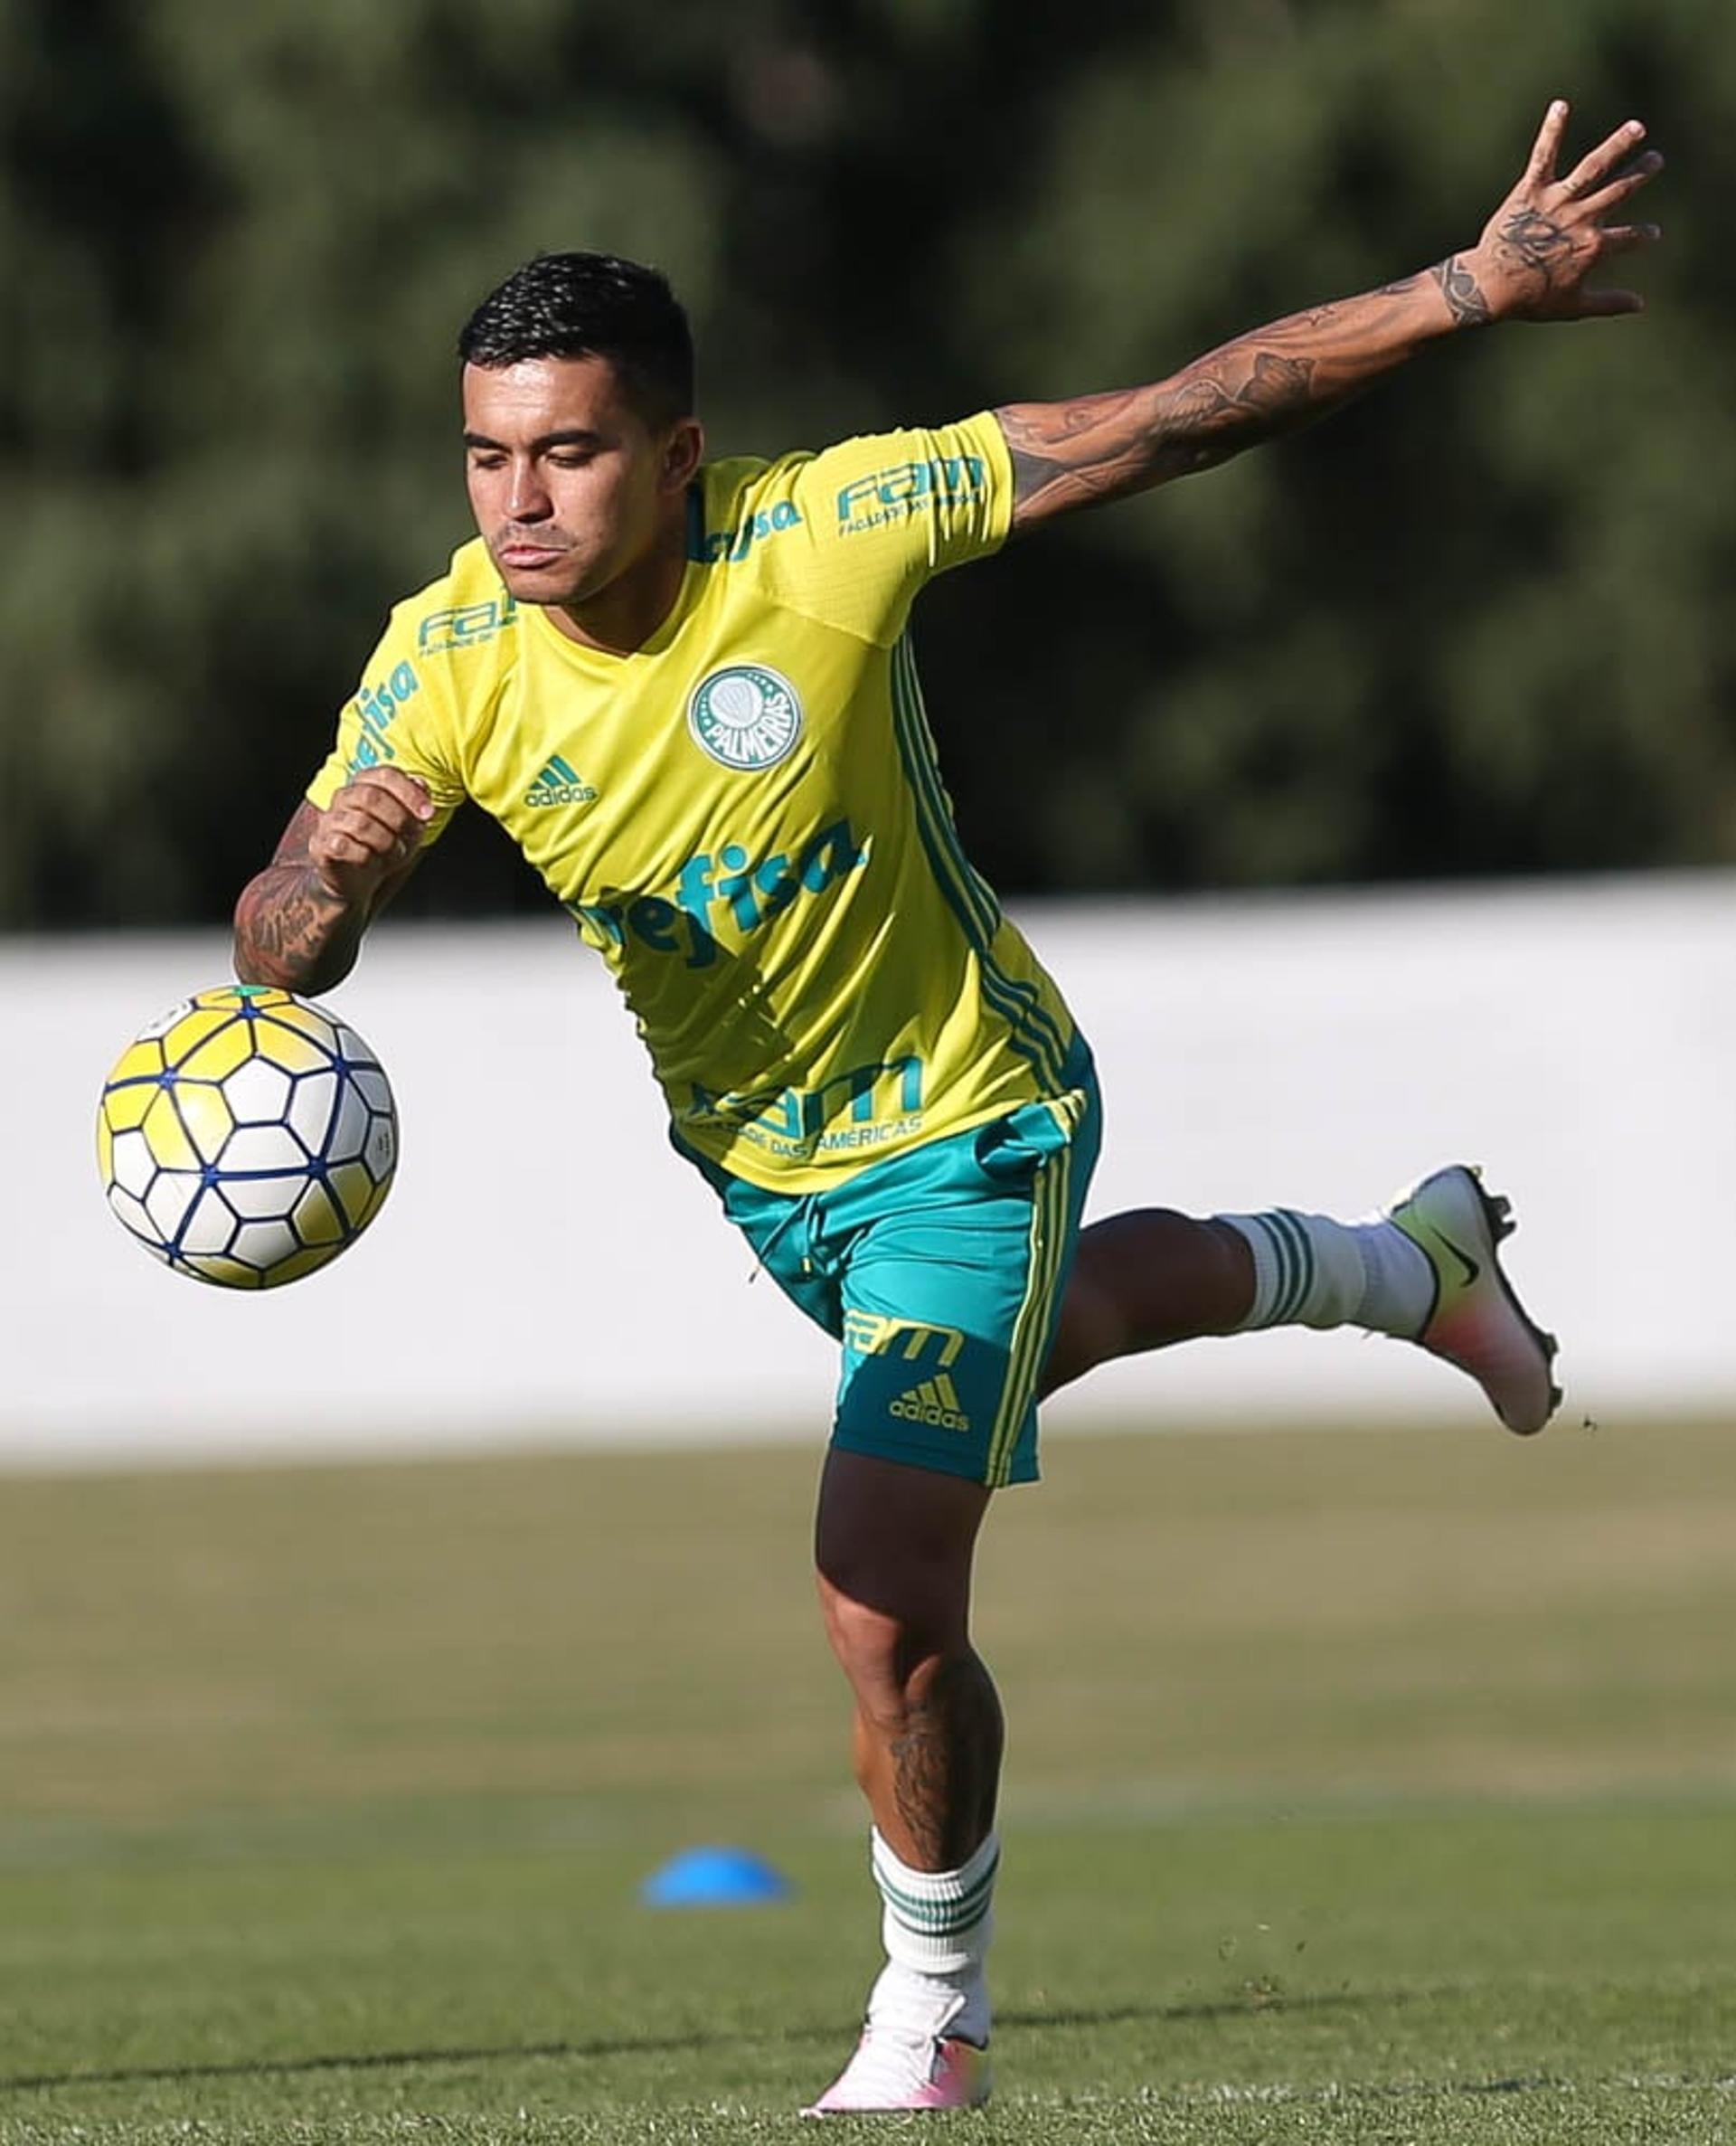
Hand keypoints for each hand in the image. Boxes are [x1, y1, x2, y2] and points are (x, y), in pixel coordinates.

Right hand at [308, 767, 433, 905]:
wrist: (355, 878)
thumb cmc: (382, 845)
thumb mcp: (408, 826)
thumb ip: (415, 804)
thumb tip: (421, 785)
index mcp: (365, 783)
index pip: (386, 775)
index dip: (410, 793)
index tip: (428, 813)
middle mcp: (344, 797)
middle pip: (371, 796)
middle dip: (399, 819)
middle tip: (410, 836)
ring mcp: (330, 820)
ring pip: (360, 823)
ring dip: (386, 841)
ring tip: (394, 852)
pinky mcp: (322, 845)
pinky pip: (343, 845)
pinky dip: (366, 856)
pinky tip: (373, 861)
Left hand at [1464, 102, 1661, 323]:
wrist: (1491, 287)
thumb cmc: (1531, 300)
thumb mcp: (1574, 307)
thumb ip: (1609, 303)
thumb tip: (1640, 304)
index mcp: (1594, 247)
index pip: (1629, 239)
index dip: (1643, 237)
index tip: (1652, 234)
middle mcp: (1582, 218)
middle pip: (1620, 191)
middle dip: (1641, 175)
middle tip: (1655, 160)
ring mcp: (1558, 201)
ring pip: (1595, 167)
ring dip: (1618, 145)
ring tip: (1636, 128)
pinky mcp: (1532, 190)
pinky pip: (1545, 155)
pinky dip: (1553, 130)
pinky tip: (1560, 105)